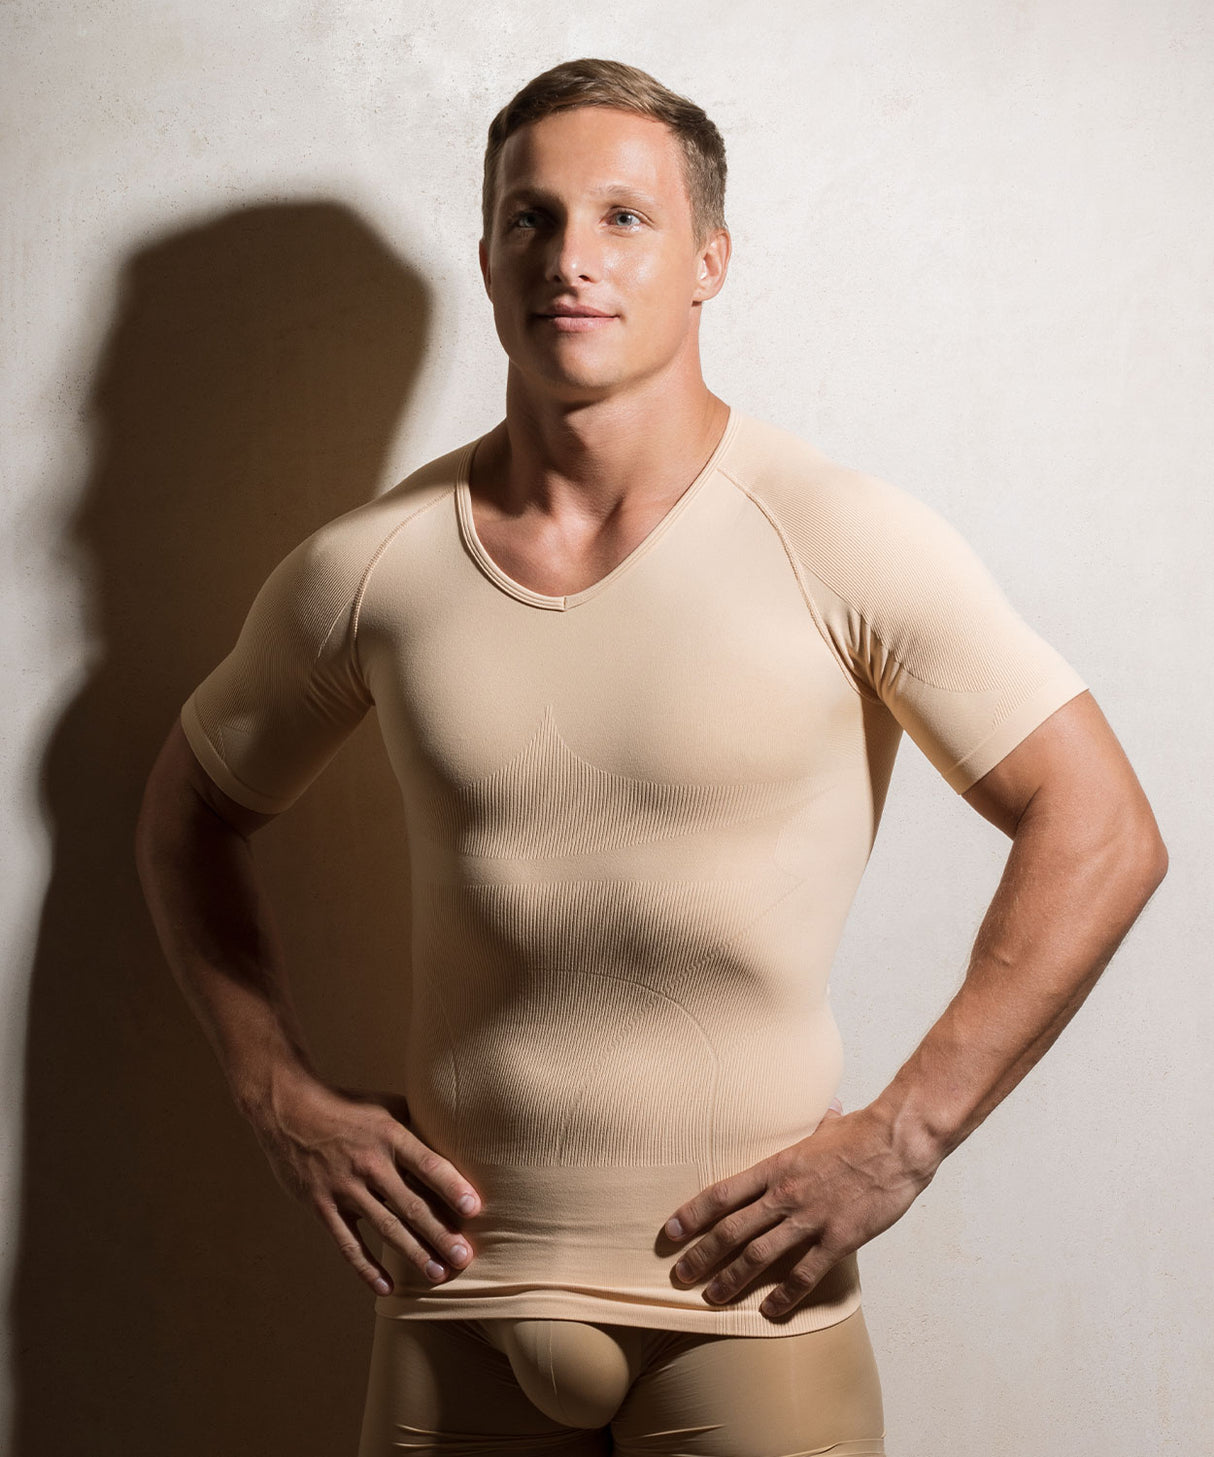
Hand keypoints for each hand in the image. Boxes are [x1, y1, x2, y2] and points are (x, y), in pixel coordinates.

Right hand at [243, 1071, 483, 1296]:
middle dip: (440, 1234)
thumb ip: (415, 1125)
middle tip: (464, 1258)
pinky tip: (386, 1287)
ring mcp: (345, 1188)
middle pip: (411, 1205)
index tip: (474, 1209)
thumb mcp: (386, 1105)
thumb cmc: (347, 1106)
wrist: (289, 1110)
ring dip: (413, 1254)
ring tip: (437, 1275)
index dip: (451, 1187)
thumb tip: (453, 1139)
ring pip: (385, 1227)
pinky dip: (367, 1267)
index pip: (427, 1165)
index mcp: (390, 1135)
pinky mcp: (323, 1206)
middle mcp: (370, 1163)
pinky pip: (348, 1243)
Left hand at [661, 1097, 934, 1320]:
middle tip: (679, 1276)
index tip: (671, 1233)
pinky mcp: (838, 1240)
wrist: (898, 1143)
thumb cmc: (862, 1132)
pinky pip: (804, 1275)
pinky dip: (784, 1296)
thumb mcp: (824, 1127)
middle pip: (731, 1230)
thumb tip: (825, 1111)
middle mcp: (785, 1195)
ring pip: (758, 1256)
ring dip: (731, 1279)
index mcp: (777, 1166)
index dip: (692, 1215)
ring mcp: (810, 1219)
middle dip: (700, 1256)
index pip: (722, 1194)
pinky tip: (769, 1310)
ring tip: (711, 1297)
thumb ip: (813, 1128)